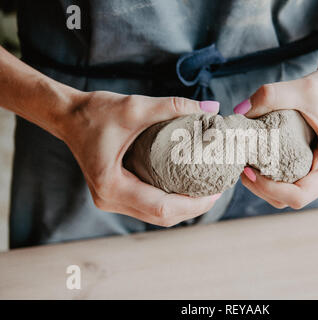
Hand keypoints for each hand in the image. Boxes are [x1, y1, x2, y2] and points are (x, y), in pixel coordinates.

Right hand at [60, 91, 220, 226]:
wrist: (68, 116)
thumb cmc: (95, 112)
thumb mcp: (135, 107)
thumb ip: (173, 107)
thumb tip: (211, 106)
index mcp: (112, 187)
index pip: (162, 208)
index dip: (194, 204)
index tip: (217, 190)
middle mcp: (110, 200)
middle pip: (162, 217)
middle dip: (193, 207)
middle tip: (217, 190)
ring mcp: (111, 200)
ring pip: (156, 215)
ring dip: (183, 207)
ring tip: (206, 190)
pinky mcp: (115, 194)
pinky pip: (148, 206)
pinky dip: (170, 201)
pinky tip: (186, 187)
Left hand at [234, 65, 317, 208]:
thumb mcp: (303, 89)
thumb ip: (271, 95)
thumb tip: (239, 111)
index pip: (298, 197)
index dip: (270, 189)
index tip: (249, 170)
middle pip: (286, 199)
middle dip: (259, 188)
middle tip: (240, 166)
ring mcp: (313, 172)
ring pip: (281, 193)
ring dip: (259, 184)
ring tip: (242, 162)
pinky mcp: (303, 165)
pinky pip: (281, 179)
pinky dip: (264, 174)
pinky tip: (251, 156)